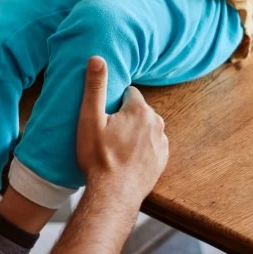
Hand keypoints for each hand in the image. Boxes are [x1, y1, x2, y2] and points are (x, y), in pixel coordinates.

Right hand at [76, 57, 168, 205]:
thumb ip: (95, 87)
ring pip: (145, 127)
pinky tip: (125, 158)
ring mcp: (162, 143)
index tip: (103, 116)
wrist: (113, 195)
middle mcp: (156, 123)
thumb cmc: (99, 158)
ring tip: (115, 147)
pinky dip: (141, 147)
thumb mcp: (90, 119)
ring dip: (133, 132)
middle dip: (124, 116)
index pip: (129, 93)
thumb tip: (97, 58)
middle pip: (138, 110)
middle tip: (106, 133)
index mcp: (140, 110)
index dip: (114, 102)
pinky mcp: (162, 160)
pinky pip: (151, 144)